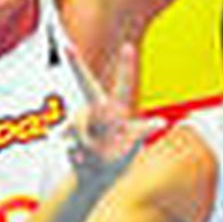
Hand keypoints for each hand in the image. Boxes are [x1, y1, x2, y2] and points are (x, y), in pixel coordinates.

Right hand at [62, 43, 155, 186]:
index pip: (122, 85)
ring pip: (81, 124)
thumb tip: (155, 122)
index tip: (129, 46)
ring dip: (89, 143)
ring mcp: (82, 122)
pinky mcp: (70, 137)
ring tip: (95, 154)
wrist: (95, 176)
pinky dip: (78, 153)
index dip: (125, 66)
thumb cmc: (117, 156)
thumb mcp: (133, 145)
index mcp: (116, 110)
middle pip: (87, 85)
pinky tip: (81, 159)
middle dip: (77, 65)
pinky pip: (72, 143)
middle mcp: (97, 111)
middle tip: (67, 46)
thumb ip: (142, 131)